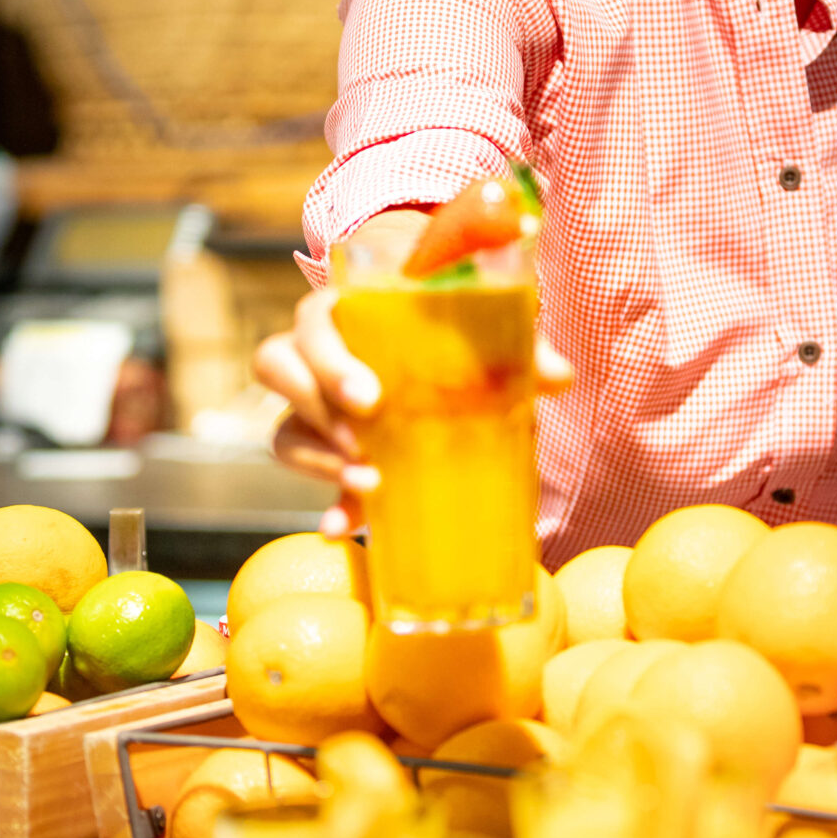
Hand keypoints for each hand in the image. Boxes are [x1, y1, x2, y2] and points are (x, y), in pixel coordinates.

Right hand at [254, 212, 572, 536]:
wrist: (440, 356)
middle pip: (278, 364)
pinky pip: (309, 477)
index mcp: (346, 311)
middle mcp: (314, 353)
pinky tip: (344, 526)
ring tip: (367, 481)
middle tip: (364, 435)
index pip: (313, 320)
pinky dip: (328, 502)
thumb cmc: (452, 333)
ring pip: (281, 425)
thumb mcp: (485, 332)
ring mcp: (311, 404)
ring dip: (317, 456)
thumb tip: (558, 376)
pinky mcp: (321, 449)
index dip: (328, 357)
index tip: (370, 397)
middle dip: (316, 402)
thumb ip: (520, 347)